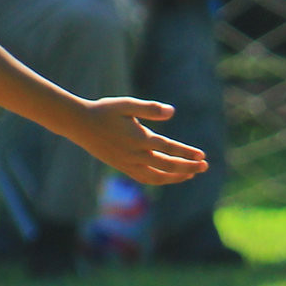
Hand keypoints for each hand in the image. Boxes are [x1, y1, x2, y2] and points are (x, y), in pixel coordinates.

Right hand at [68, 97, 206, 185]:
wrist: (80, 124)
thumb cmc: (104, 111)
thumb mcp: (127, 104)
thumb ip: (150, 108)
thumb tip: (172, 112)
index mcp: (138, 138)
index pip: (169, 148)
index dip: (187, 153)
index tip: (202, 155)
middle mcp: (135, 155)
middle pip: (167, 166)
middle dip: (188, 167)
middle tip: (205, 166)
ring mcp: (128, 164)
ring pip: (157, 177)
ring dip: (176, 177)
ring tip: (191, 174)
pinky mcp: (123, 168)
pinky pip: (145, 179)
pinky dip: (160, 180)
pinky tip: (169, 176)